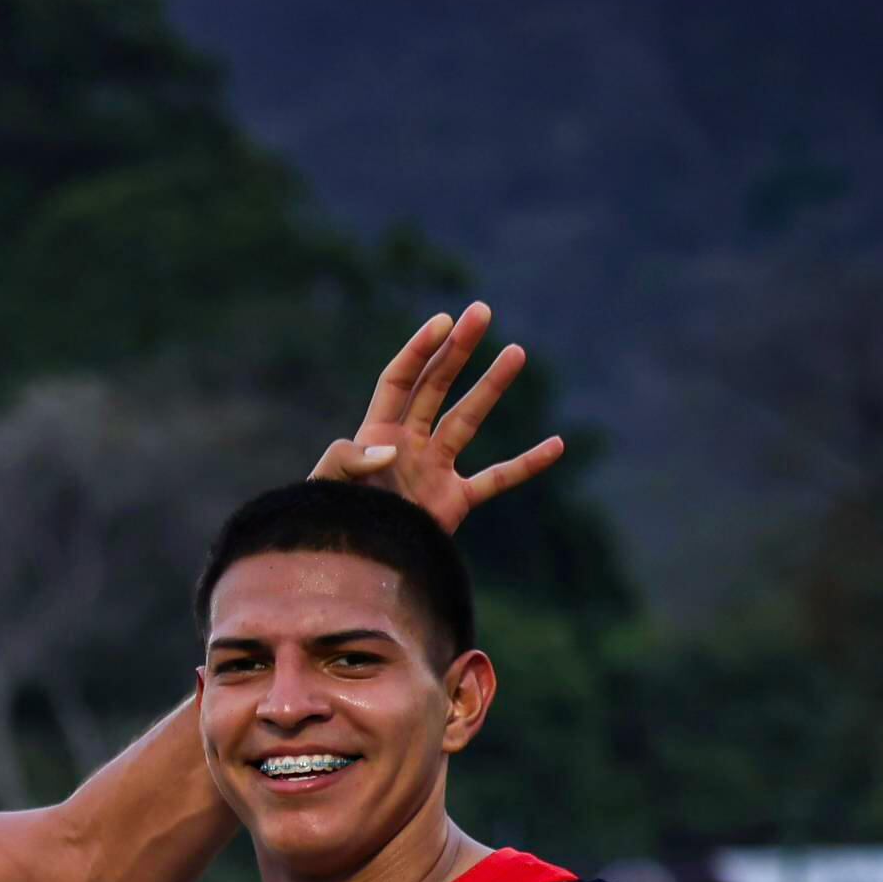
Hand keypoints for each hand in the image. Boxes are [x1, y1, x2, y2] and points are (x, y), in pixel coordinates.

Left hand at [311, 303, 562, 530]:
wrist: (351, 570)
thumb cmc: (330, 525)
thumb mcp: (325, 487)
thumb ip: (346, 461)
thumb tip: (391, 448)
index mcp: (375, 434)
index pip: (399, 380)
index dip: (418, 350)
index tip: (443, 322)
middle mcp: (408, 444)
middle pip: (436, 386)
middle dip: (458, 349)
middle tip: (482, 311)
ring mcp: (434, 471)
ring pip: (468, 420)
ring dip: (491, 386)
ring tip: (516, 351)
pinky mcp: (454, 502)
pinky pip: (497, 479)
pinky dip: (526, 465)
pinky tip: (556, 446)